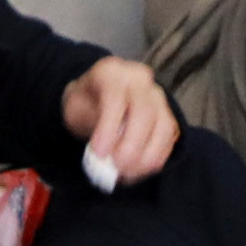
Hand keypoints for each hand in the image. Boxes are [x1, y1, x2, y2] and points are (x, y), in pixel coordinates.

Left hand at [62, 56, 180, 184]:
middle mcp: (139, 80)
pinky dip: (156, 159)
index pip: (115, 97)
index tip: (99, 153)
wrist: (98, 97)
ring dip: (146, 156)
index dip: (108, 128)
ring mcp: (158, 97)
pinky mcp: (168, 115)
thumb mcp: (74, 108)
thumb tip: (105, 151)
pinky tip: (138, 170)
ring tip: (126, 173)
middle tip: (116, 167)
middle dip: (131, 146)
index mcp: (111, 72)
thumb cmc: (85, 104)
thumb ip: (89, 123)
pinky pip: (170, 138)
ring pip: (164, 127)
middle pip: (144, 112)